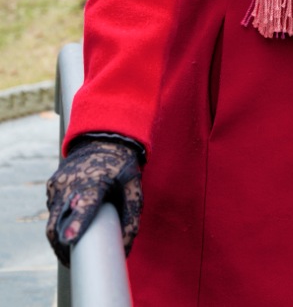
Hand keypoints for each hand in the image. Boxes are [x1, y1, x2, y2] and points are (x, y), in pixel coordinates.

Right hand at [46, 138, 142, 266]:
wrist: (102, 137)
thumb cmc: (120, 164)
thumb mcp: (133, 186)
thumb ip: (131, 216)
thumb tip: (125, 248)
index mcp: (95, 180)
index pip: (85, 204)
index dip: (77, 223)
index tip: (70, 239)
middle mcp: (71, 182)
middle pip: (58, 222)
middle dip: (62, 246)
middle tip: (72, 261)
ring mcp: (58, 184)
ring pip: (53, 219)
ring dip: (61, 233)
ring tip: (76, 239)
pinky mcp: (52, 185)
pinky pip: (53, 210)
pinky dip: (60, 219)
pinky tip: (73, 217)